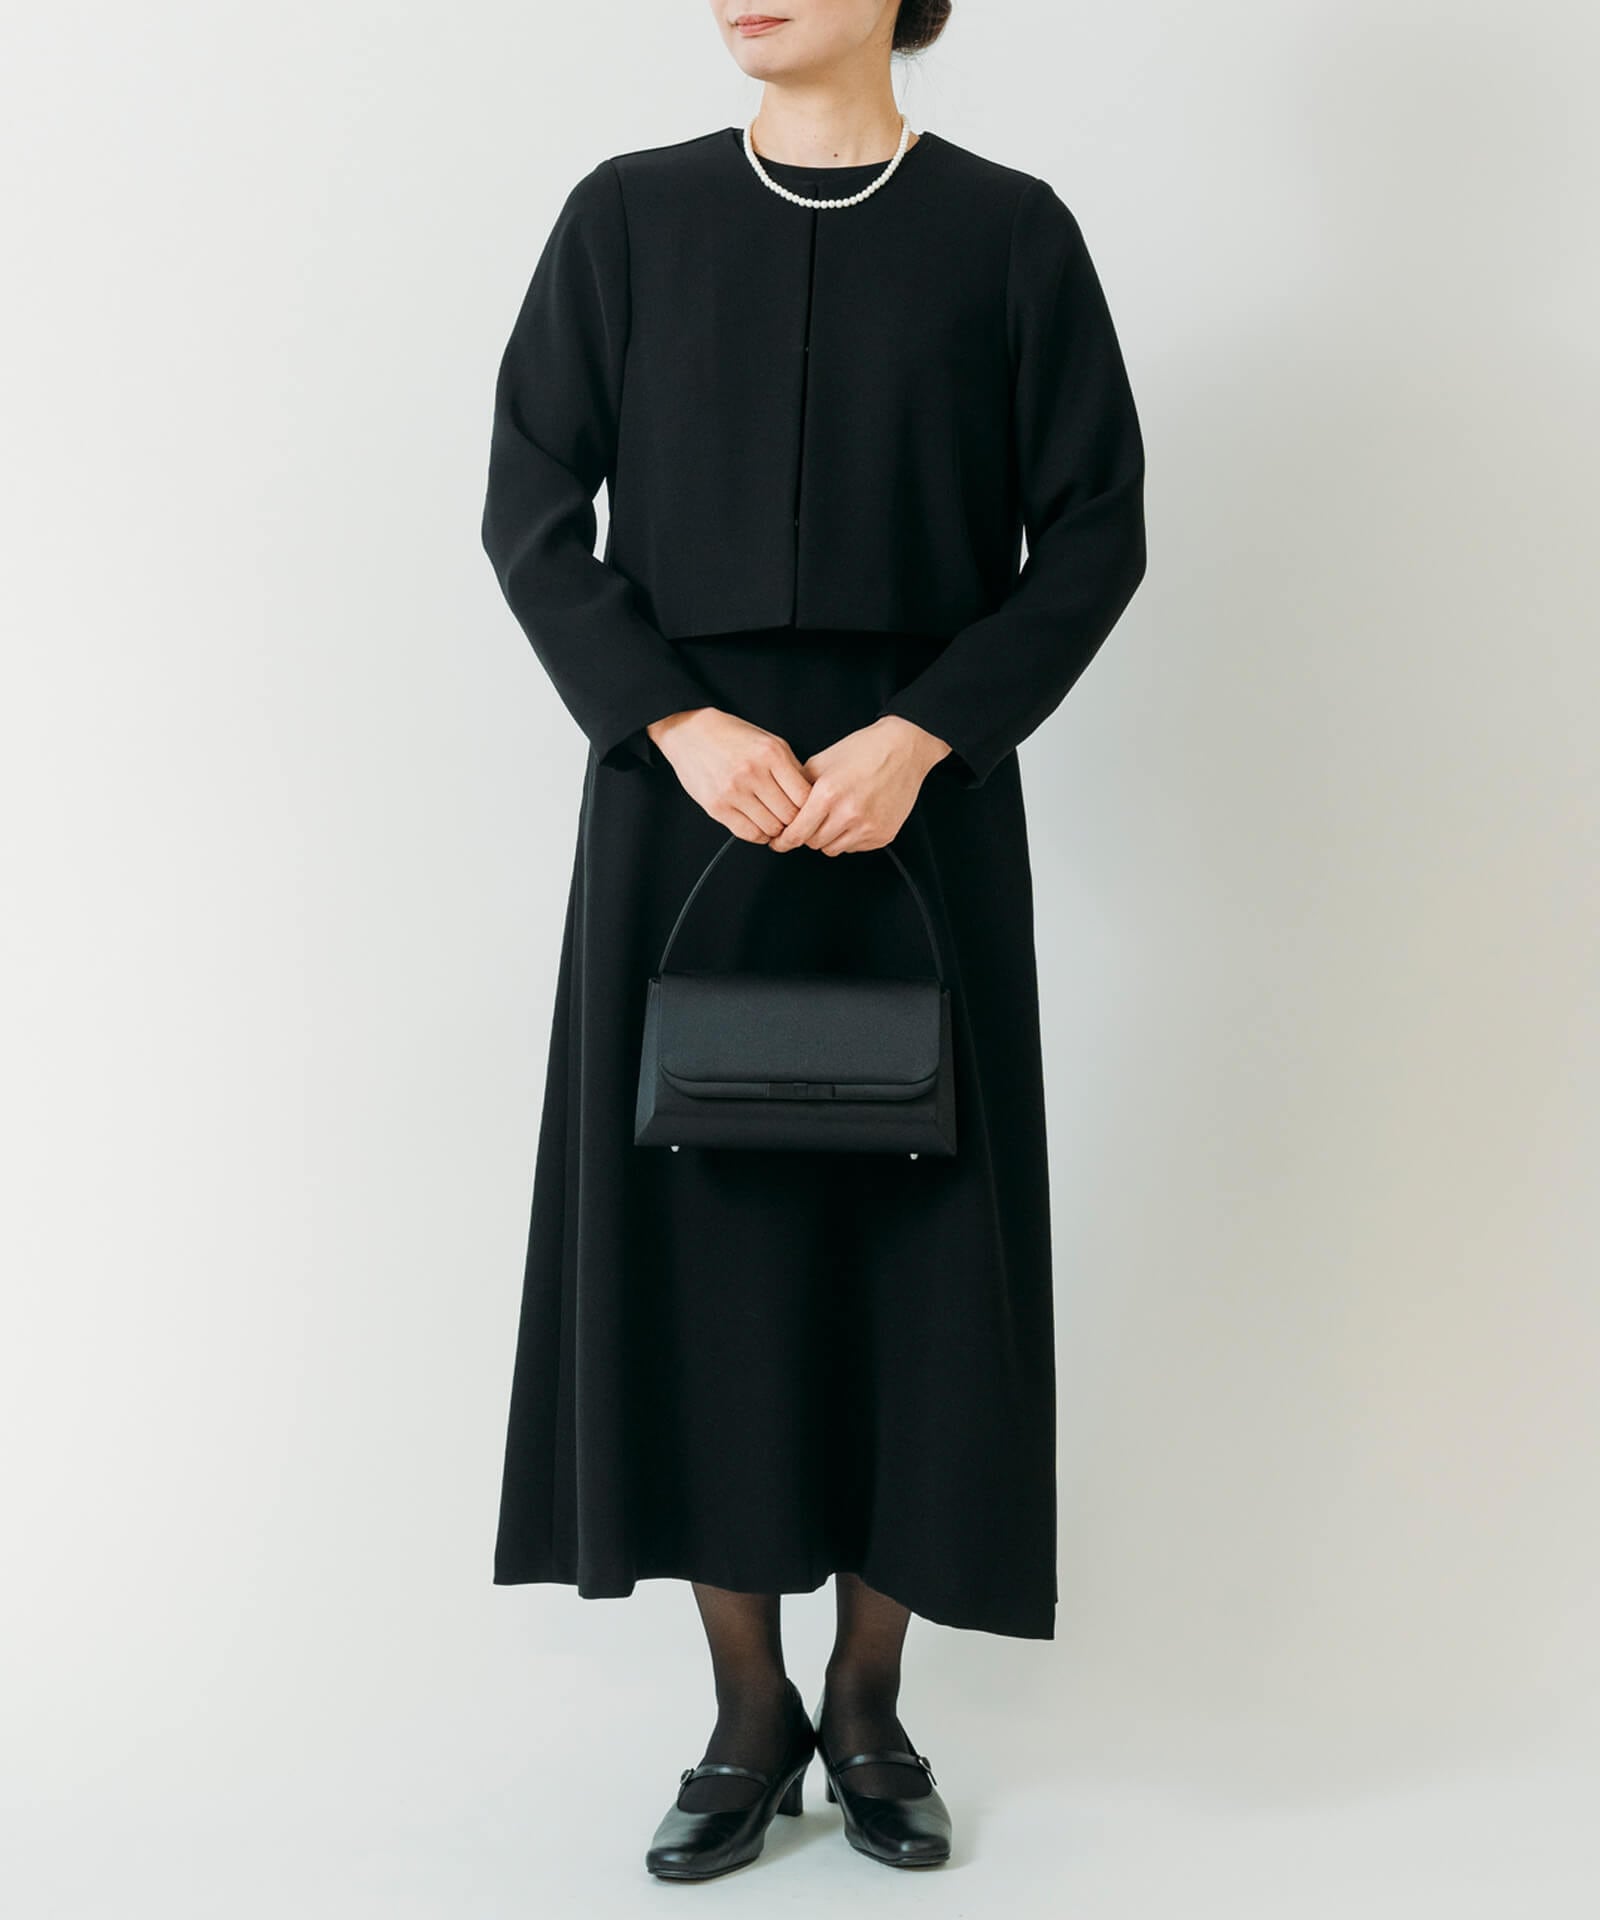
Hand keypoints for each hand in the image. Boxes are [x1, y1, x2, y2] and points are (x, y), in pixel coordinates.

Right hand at [645, 707, 812, 841]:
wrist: (690, 733)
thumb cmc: (733, 736)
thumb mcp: (769, 742)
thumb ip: (791, 769)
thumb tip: (811, 799)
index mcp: (771, 753)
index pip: (805, 796)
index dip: (810, 808)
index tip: (807, 810)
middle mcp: (753, 772)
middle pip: (789, 816)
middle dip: (794, 821)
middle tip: (791, 819)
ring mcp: (733, 791)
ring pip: (771, 828)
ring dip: (776, 829)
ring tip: (774, 820)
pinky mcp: (717, 806)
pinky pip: (748, 833)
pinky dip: (759, 834)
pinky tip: (759, 824)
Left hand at [768, 716, 950, 855]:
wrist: (903, 750)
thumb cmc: (864, 751)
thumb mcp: (821, 761)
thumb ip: (798, 787)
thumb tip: (781, 809)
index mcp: (828, 795)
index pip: (797, 834)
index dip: (783, 841)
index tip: (778, 842)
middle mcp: (848, 814)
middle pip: (813, 843)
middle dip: (807, 834)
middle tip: (812, 820)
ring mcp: (868, 827)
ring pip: (833, 848)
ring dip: (828, 837)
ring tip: (835, 815)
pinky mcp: (883, 835)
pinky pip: (854, 847)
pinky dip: (849, 837)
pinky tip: (854, 817)